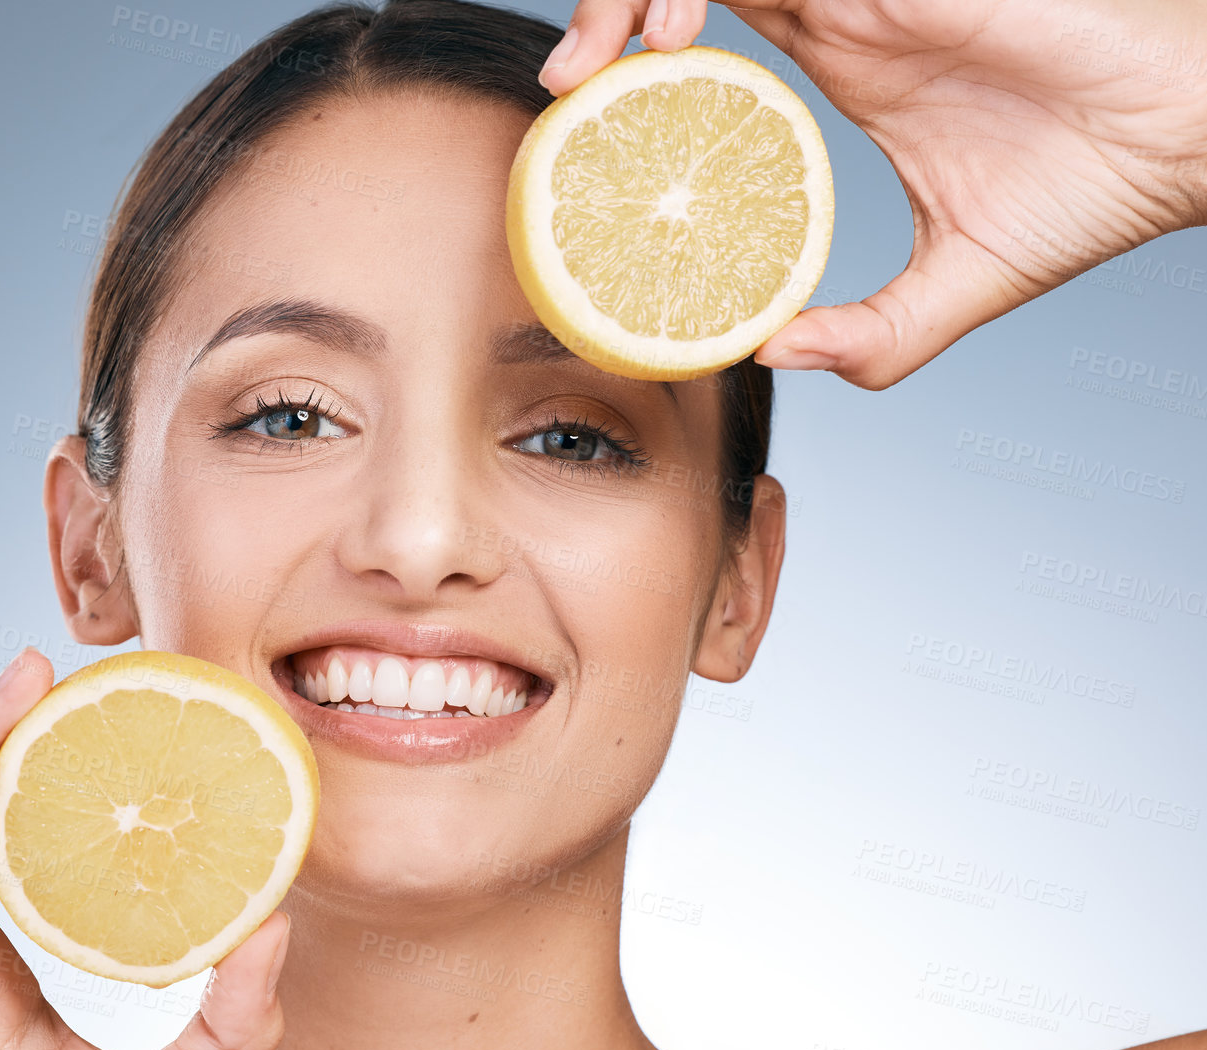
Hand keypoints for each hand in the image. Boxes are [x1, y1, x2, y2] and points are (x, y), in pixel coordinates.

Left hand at [539, 0, 1206, 387]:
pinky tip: (666, 40)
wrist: (1185, 136)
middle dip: (606, 13)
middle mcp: (840, 5)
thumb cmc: (1089, 189)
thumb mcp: (949, 290)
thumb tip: (773, 357)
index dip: (636, 64)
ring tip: (594, 63)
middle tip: (562, 89)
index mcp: (845, 60)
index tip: (587, 128)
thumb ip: (867, 332)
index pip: (708, 40)